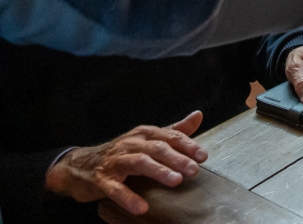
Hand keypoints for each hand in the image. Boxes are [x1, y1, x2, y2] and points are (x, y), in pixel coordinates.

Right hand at [45, 111, 205, 215]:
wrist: (79, 166)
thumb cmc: (121, 153)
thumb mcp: (147, 139)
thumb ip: (173, 130)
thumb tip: (198, 116)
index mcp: (144, 134)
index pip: (170, 136)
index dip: (188, 145)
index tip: (203, 156)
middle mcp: (131, 144)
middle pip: (157, 148)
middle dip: (177, 158)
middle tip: (194, 170)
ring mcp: (115, 161)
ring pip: (139, 163)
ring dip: (159, 171)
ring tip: (176, 181)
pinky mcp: (101, 180)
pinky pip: (115, 188)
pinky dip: (128, 197)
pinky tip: (141, 207)